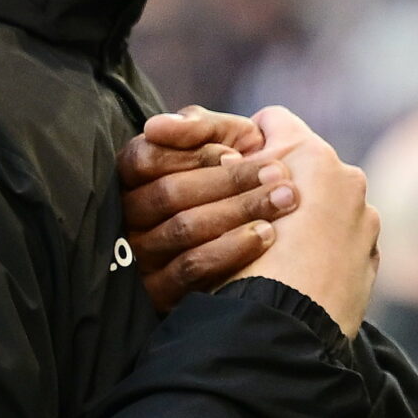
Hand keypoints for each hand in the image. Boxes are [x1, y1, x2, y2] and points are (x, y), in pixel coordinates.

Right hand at [119, 108, 300, 310]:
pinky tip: (267, 235)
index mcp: (137, 175)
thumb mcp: (230, 140)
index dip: (192, 155)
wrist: (277, 241)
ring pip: (183, 228)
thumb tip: (156, 126)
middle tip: (280, 173)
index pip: (146, 159)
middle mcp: (132, 215)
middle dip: (229, 182)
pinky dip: (230, 249)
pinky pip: (189, 269)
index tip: (235, 153)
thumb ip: (200, 126)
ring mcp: (143, 255)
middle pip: (168, 194)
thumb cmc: (245, 175)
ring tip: (285, 200)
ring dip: (238, 211)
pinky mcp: (161, 292)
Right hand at [226, 106, 378, 337]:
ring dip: (305, 220)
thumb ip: (237, 167)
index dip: (246, 143)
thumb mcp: (226, 201)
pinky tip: (297, 274)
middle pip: (302, 166)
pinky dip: (324, 251)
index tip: (230, 168)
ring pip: (326, 206)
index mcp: (312, 155)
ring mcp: (364, 222)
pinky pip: (342, 242)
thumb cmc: (244, 262)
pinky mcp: (370, 260)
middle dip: (278, 183)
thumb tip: (231, 156)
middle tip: (249, 214)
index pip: (273, 121)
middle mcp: (348, 180)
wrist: (282, 329)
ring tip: (274, 252)